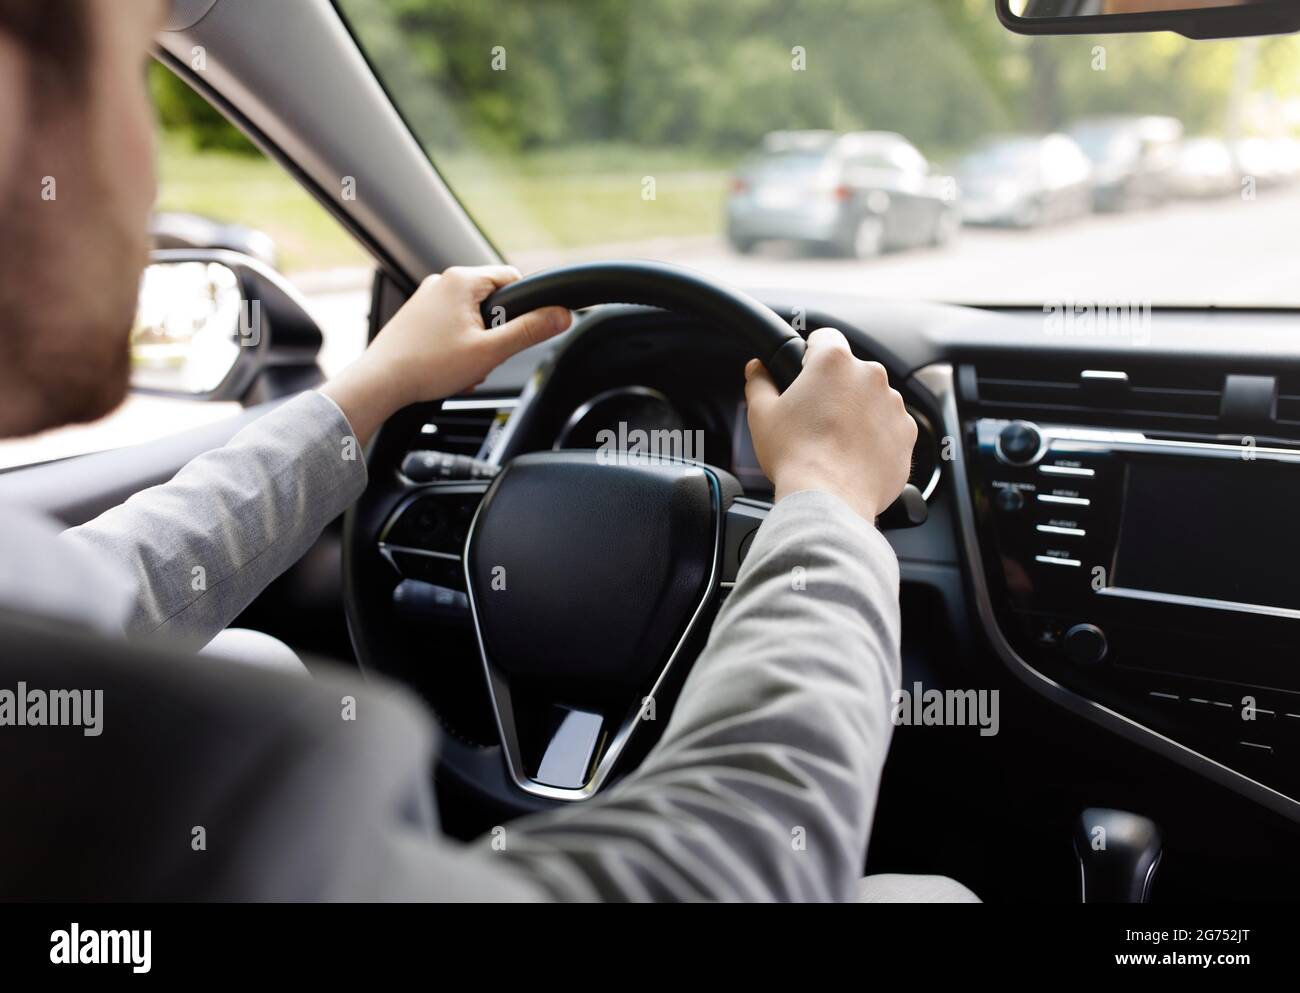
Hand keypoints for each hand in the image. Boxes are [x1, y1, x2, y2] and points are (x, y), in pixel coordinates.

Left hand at [321, 265, 570, 444]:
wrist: (381, 382)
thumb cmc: (428, 365)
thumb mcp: (490, 351)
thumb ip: (530, 331)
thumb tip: (561, 315)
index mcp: (462, 280)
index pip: (513, 279)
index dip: (523, 308)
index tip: (516, 334)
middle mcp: (443, 281)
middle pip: (492, 302)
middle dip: (495, 334)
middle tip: (483, 357)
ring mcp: (427, 298)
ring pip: (472, 319)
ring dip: (476, 345)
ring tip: (462, 367)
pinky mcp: (417, 316)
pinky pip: (452, 327)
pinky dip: (457, 348)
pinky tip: (447, 368)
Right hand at [744, 327, 916, 520]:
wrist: (829, 499)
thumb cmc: (795, 455)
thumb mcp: (762, 414)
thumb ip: (759, 382)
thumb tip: (756, 369)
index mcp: (834, 362)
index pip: (825, 337)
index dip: (810, 354)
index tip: (804, 373)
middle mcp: (870, 376)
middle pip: (850, 371)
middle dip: (835, 389)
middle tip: (814, 417)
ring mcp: (894, 405)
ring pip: (872, 399)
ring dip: (858, 412)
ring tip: (835, 442)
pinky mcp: (907, 434)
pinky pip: (890, 427)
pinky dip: (876, 437)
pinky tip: (853, 456)